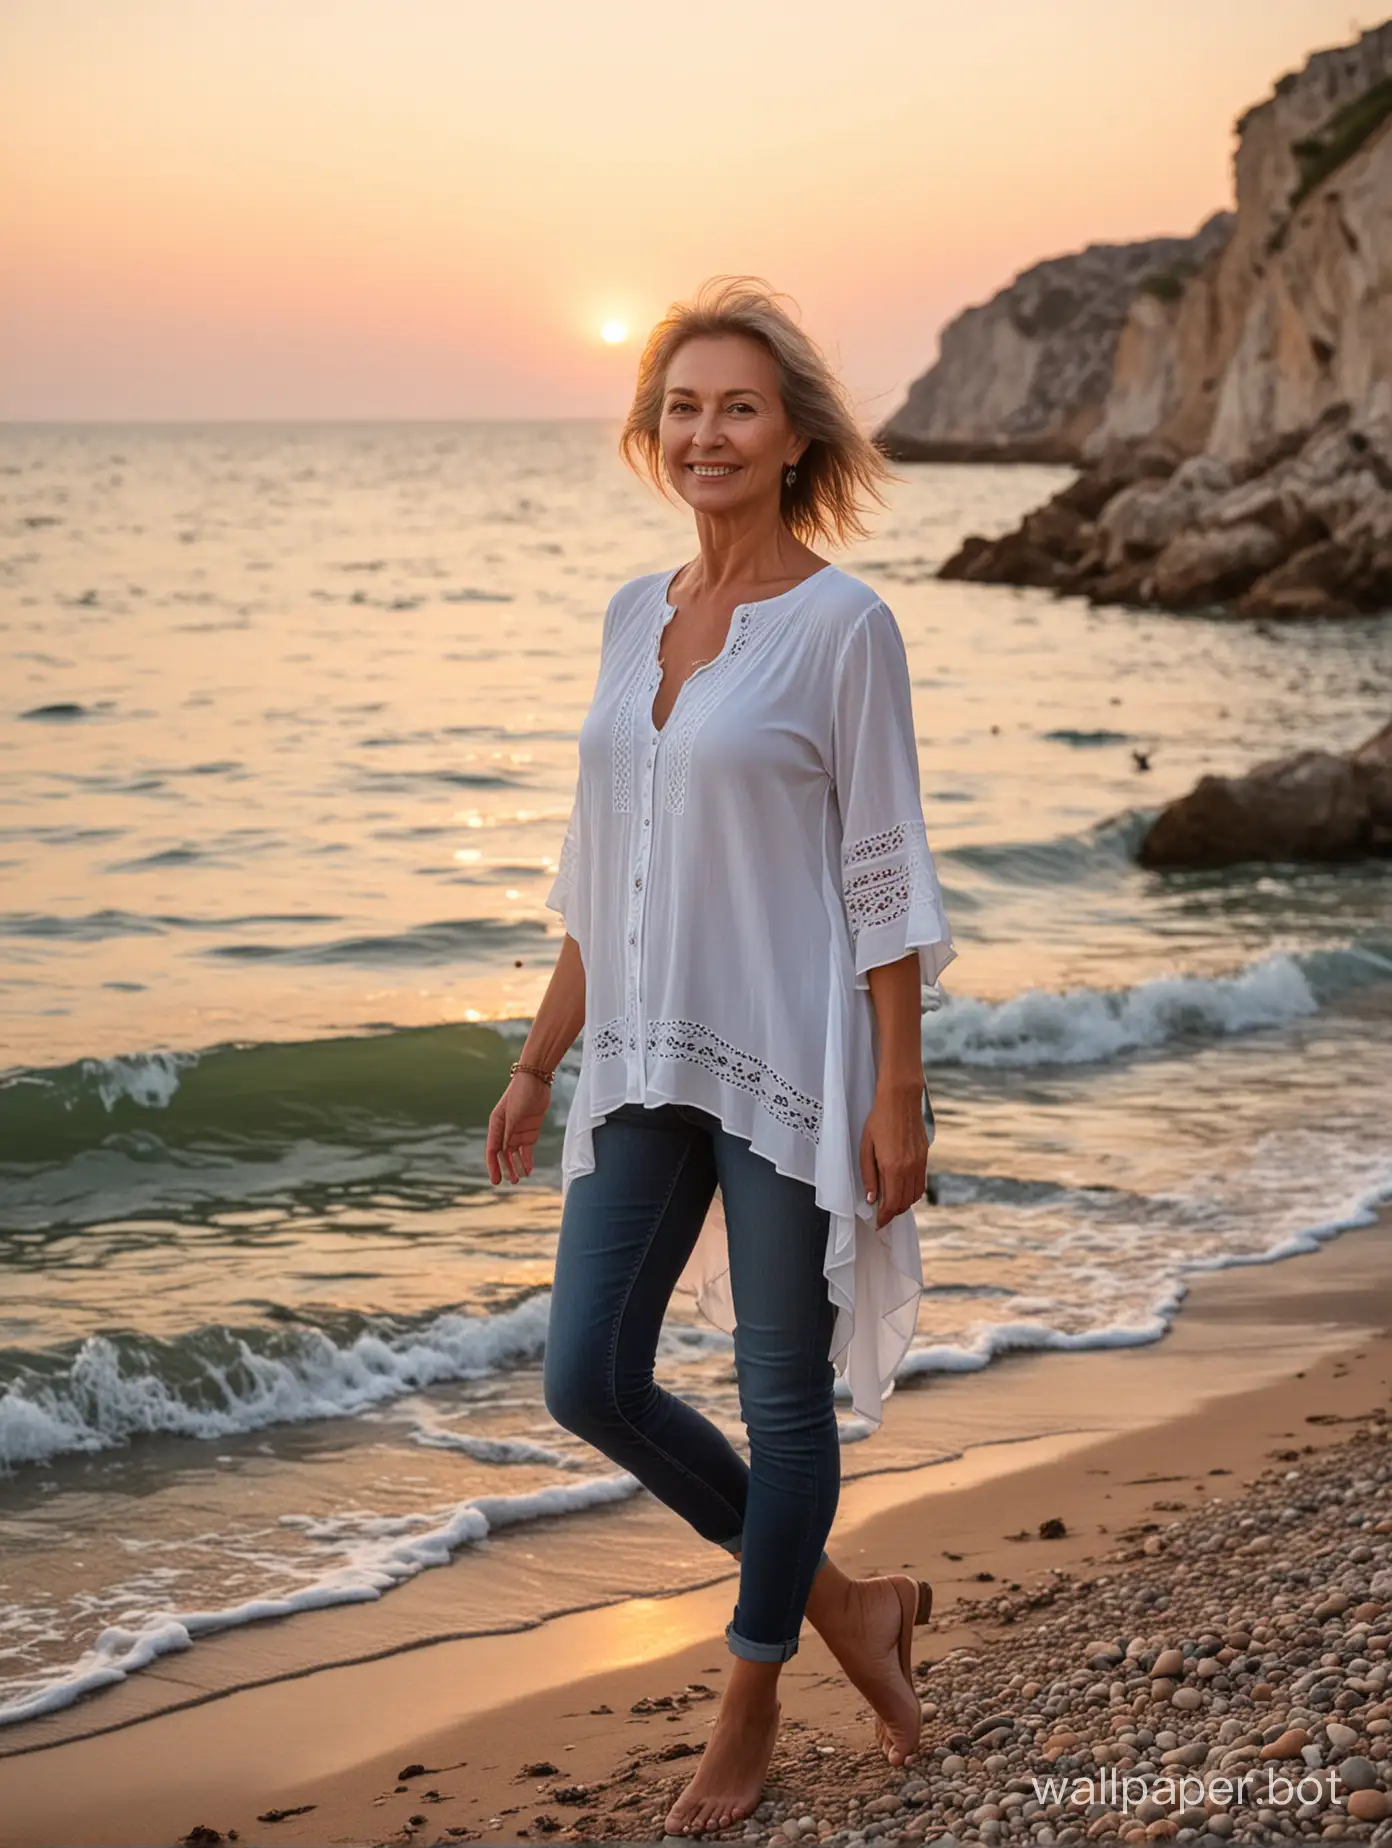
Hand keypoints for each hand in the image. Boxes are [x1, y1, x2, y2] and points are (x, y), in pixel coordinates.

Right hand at [486, 1072, 551, 1183]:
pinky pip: (527, 1150)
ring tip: (519, 1179)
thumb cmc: (521, 1093)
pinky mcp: (530, 1131)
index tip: (495, 1179)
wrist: (536, 1080)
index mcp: (496, 1125)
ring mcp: (518, 1131)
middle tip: (511, 1182)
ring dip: (516, 1166)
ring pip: (515, 1154)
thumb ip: (509, 1131)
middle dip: (506, 1169)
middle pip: (503, 1154)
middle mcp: (505, 1130)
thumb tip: (503, 1150)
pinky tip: (528, 1170)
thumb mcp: (513, 1113)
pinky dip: (527, 1160)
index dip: (493, 1166)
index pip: (492, 1150)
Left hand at [859, 1080, 928, 1230]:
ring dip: (903, 1203)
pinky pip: (921, 1183)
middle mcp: (909, 1169)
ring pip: (915, 1196)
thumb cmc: (879, 1120)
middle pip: (904, 1203)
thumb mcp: (866, 1147)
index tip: (878, 1223)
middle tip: (881, 1214)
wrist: (901, 1099)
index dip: (885, 1217)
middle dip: (893, 1213)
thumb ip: (869, 1175)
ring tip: (890, 1202)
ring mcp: (920, 1163)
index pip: (891, 1203)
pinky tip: (901, 1188)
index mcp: (893, 1167)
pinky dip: (912, 1192)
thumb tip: (872, 1199)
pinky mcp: (925, 1157)